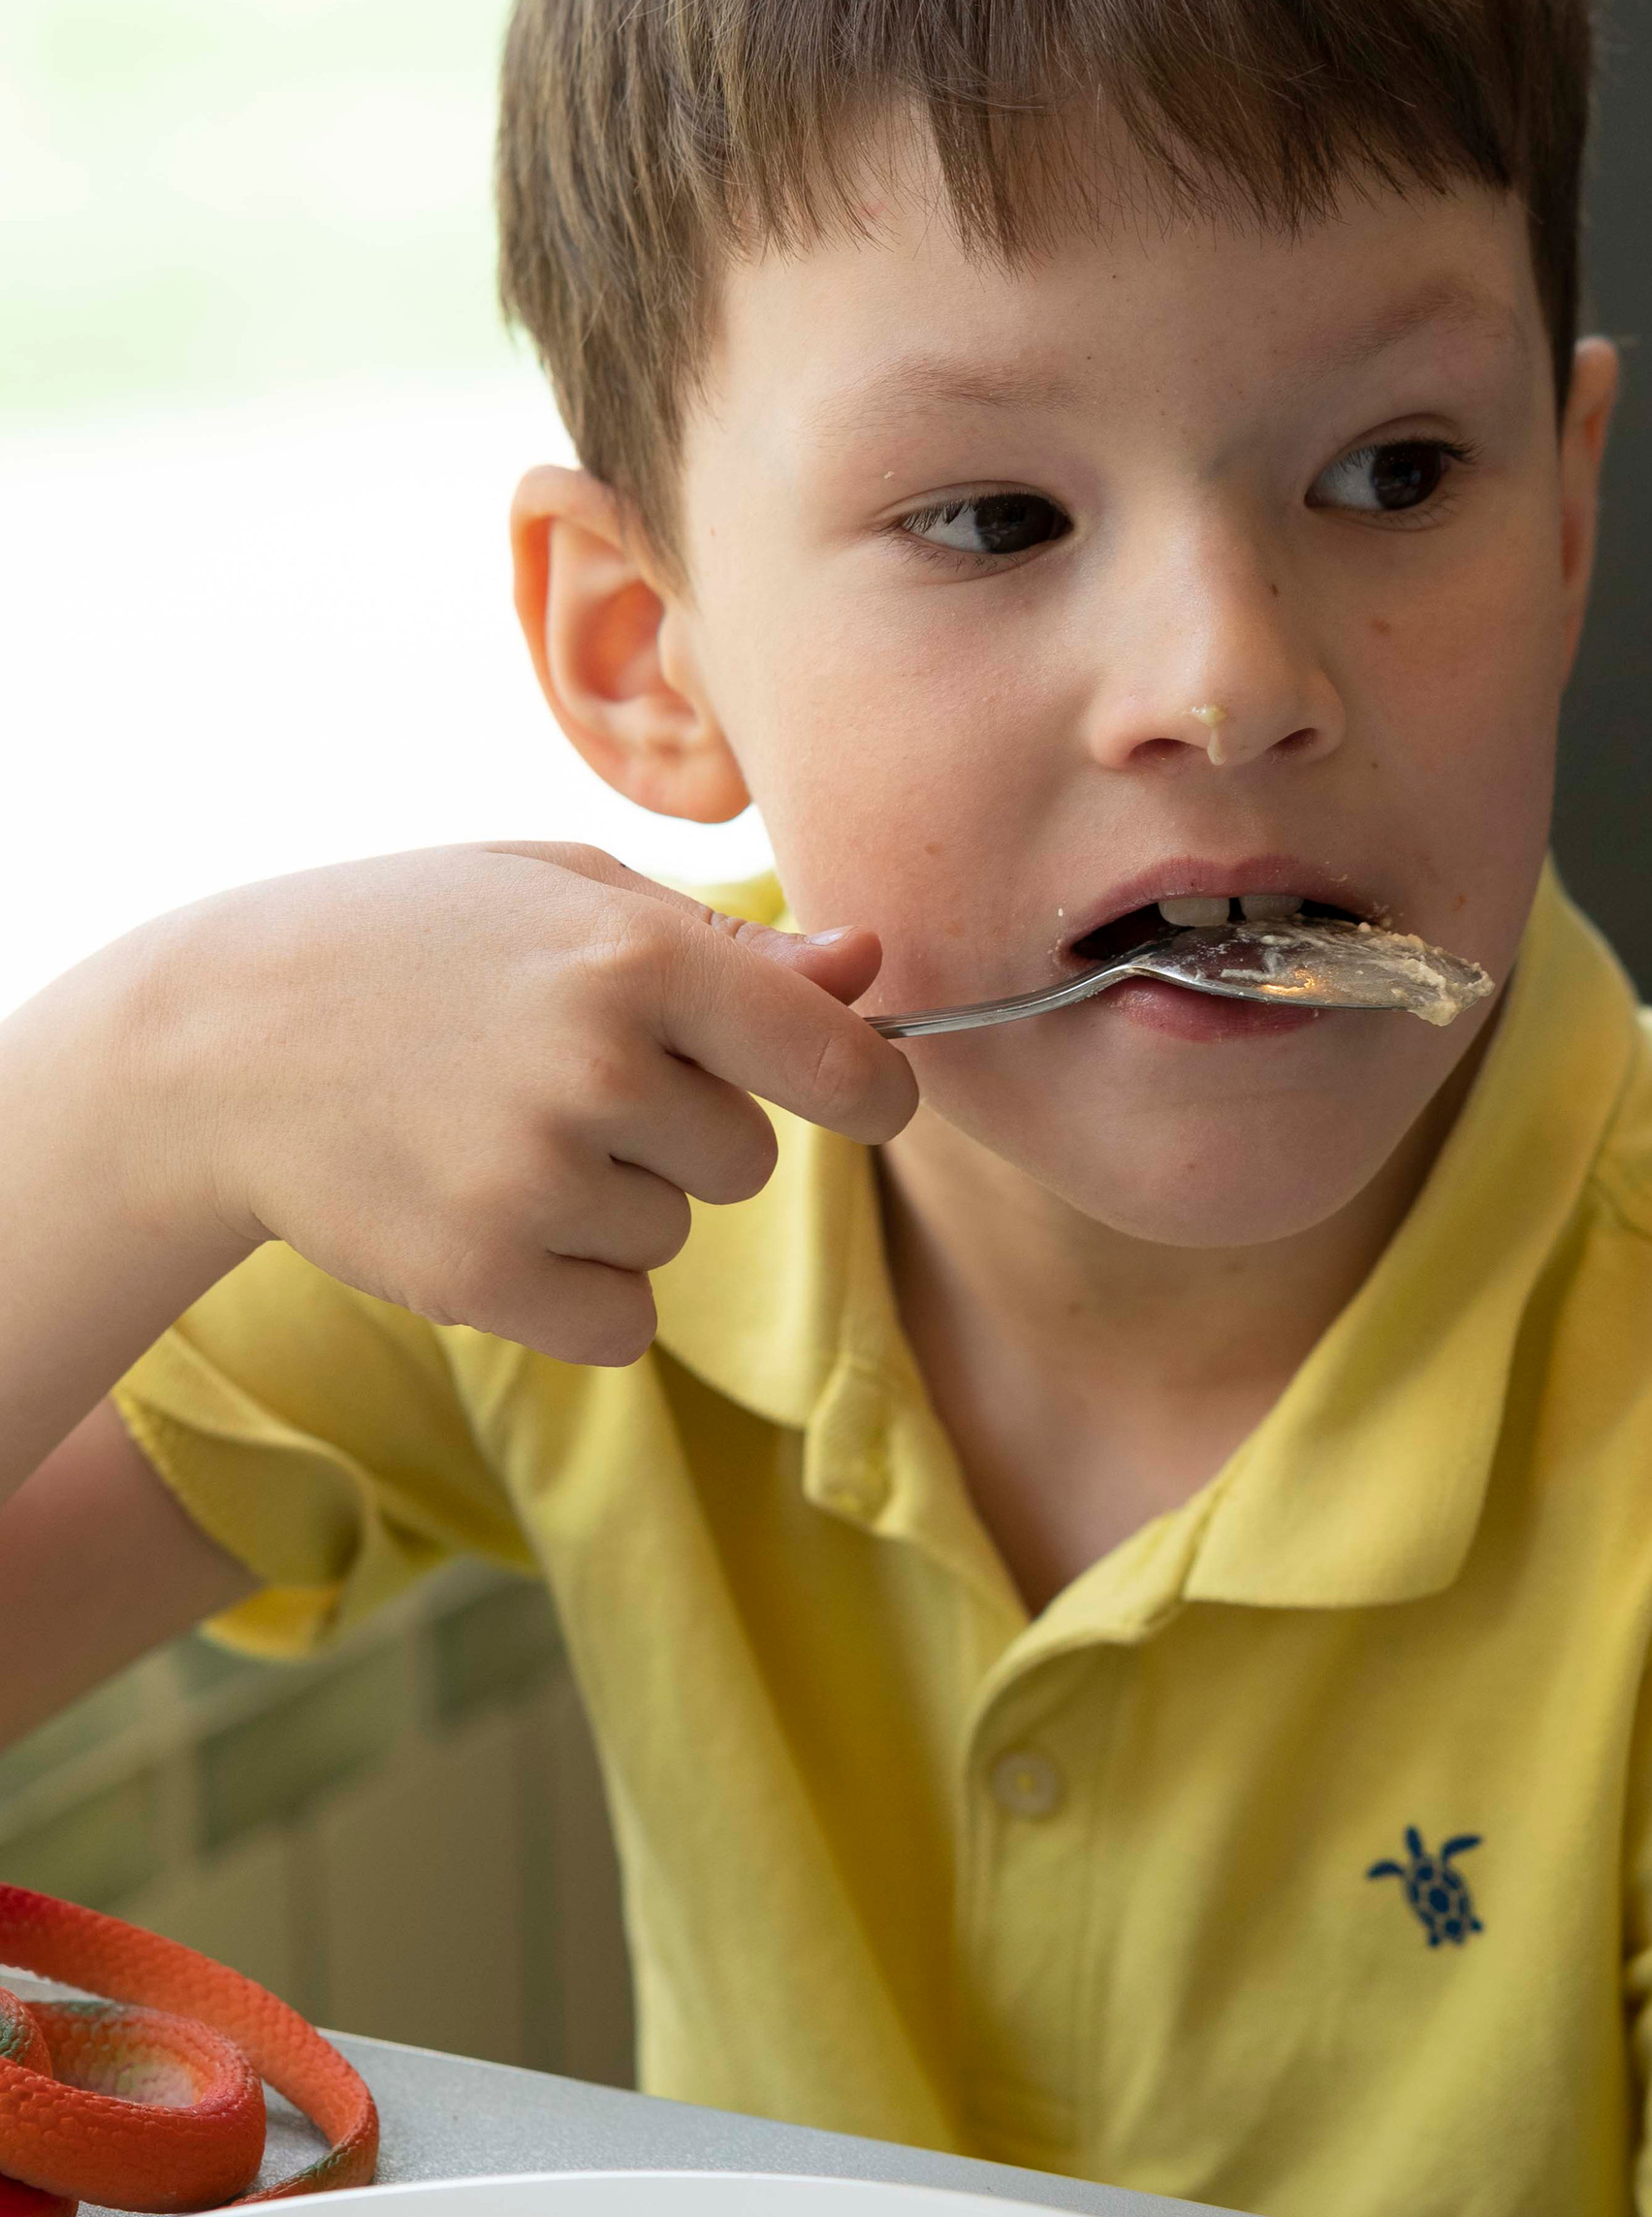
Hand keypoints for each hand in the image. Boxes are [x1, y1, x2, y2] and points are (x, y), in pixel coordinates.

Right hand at [134, 844, 916, 1366]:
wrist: (214, 1044)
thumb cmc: (410, 945)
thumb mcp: (560, 893)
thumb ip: (727, 946)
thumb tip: (871, 968)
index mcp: (635, 957)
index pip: (835, 1062)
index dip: (873, 1091)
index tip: (871, 1099)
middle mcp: (598, 1070)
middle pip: (747, 1162)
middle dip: (682, 1134)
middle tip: (556, 1080)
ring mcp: (537, 1182)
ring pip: (674, 1236)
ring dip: (614, 1206)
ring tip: (492, 1131)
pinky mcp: (485, 1278)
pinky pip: (622, 1322)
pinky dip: (577, 1291)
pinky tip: (489, 1213)